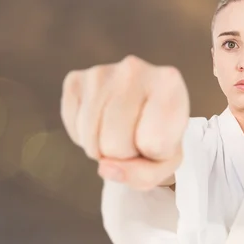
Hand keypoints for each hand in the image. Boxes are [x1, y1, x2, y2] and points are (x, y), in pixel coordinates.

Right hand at [60, 55, 189, 189]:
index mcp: (169, 83)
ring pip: (92, 140)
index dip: (153, 154)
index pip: (153, 143)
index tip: (159, 138)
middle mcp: (134, 68)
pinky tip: (100, 123)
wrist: (142, 109)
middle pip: (116, 144)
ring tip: (118, 131)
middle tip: (133, 137)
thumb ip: (144, 175)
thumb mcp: (165, 162)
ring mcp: (101, 72)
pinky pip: (74, 129)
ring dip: (102, 148)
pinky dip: (84, 137)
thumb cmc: (159, 136)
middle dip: (123, 154)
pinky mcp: (75, 80)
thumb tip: (105, 166)